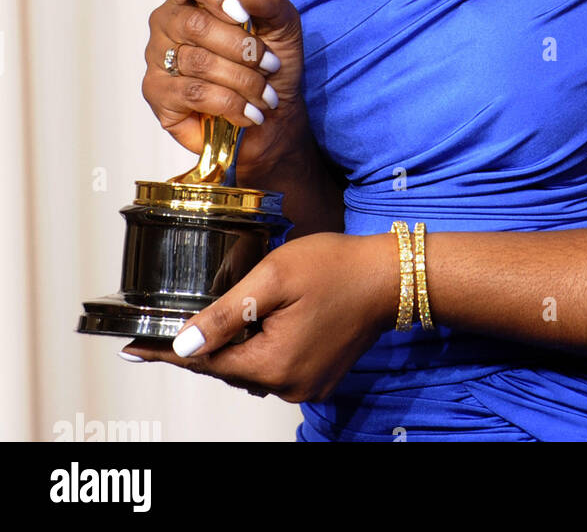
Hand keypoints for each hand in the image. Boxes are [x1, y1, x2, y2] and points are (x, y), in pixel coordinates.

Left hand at [122, 233, 398, 402]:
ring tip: (228, 312)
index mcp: (273, 363)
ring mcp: (306, 384)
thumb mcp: (273, 277)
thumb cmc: (336, 266)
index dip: (167, 354)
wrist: (389, 275)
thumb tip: (183, 346)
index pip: (205, 363)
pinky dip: (261, 347)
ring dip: (236, 343)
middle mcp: (288, 384)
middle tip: (177, 321)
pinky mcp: (318, 376)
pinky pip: (275, 366)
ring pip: (251, 367)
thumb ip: (224, 313)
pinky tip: (262, 320)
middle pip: (227, 367)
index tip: (133, 349)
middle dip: (206, 344)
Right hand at [142, 0, 309, 174]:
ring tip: (265, 94)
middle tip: (270, 65)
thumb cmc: (272, 63)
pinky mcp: (157, 95)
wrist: (273, 116)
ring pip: (199, 62)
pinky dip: (231, 104)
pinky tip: (248, 112)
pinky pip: (194, 94)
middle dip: (243, 48)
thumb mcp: (284, 24)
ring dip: (244, 80)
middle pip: (196, 23)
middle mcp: (167, 23)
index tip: (242, 14)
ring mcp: (158, 58)